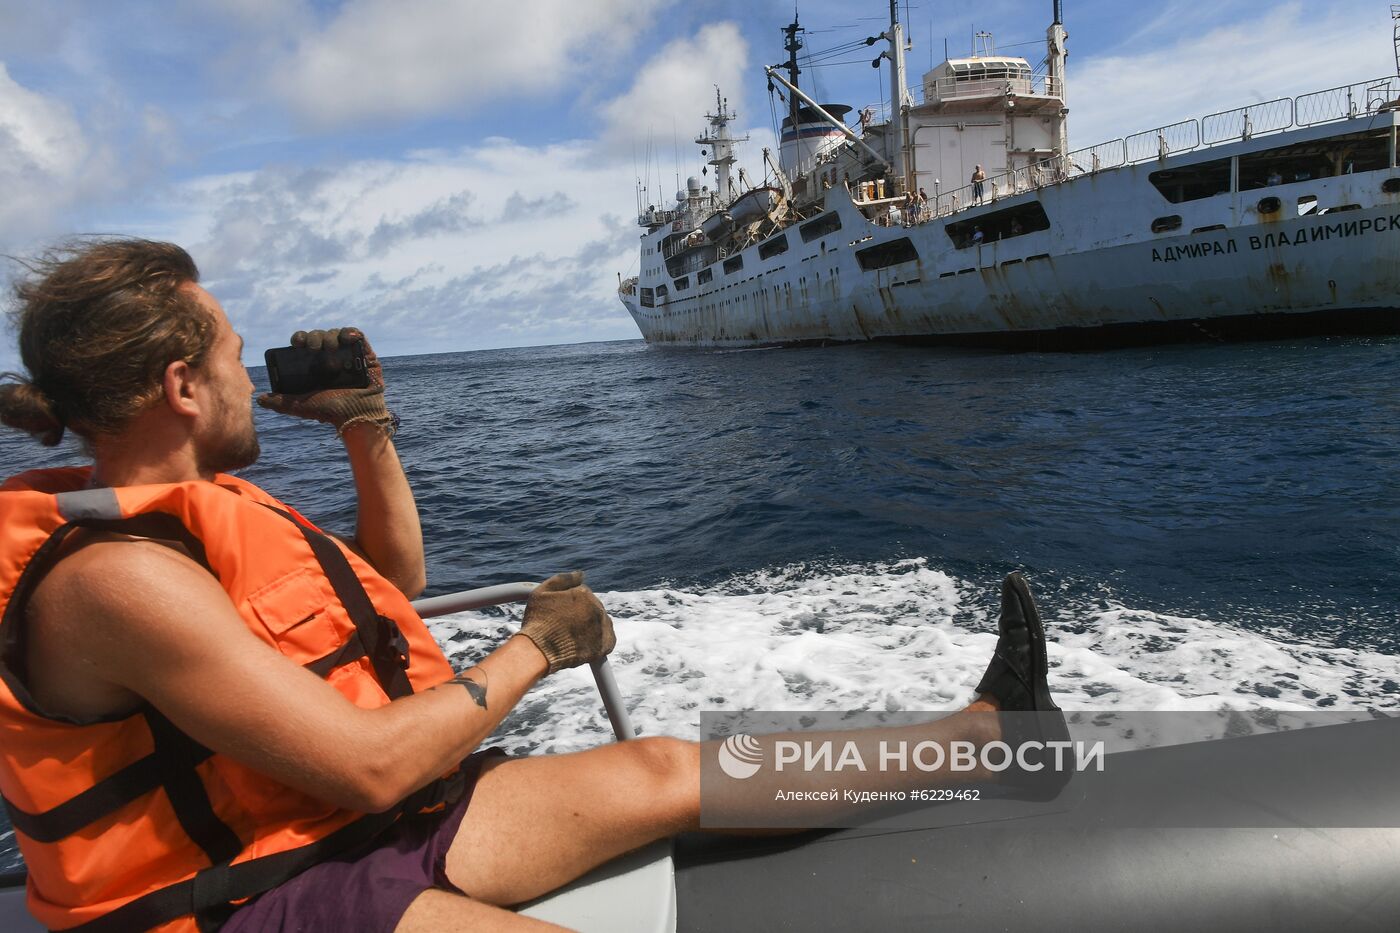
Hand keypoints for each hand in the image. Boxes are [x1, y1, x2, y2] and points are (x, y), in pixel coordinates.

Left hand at [258, 327, 395, 435]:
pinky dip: (351, 332)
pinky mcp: (366, 355)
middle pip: (319, 335)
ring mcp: (349, 354)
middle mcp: (331, 356)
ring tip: (330, 348)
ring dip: (331, 336)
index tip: (296, 343)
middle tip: (313, 347)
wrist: (355, 417)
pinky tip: (347, 337)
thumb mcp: (300, 406)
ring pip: (336, 334)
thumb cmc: (330, 411)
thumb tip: (259, 398)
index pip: (305, 343)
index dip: (299, 338)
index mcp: (315, 364)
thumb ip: (280, 402)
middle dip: (314, 337)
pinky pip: (358, 336)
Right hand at [519, 571, 615, 674]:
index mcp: (584, 594)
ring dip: (591, 626)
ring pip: (600, 621)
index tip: (560, 614)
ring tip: (572, 636)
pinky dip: (599, 640)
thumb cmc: (537, 622)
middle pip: (592, 607)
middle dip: (581, 614)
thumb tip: (581, 573)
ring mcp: (603, 627)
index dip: (570, 604)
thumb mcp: (542, 592)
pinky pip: (608, 639)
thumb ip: (563, 579)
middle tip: (564, 626)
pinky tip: (584, 643)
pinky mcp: (606, 645)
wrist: (539, 652)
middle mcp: (597, 608)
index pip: (583, 594)